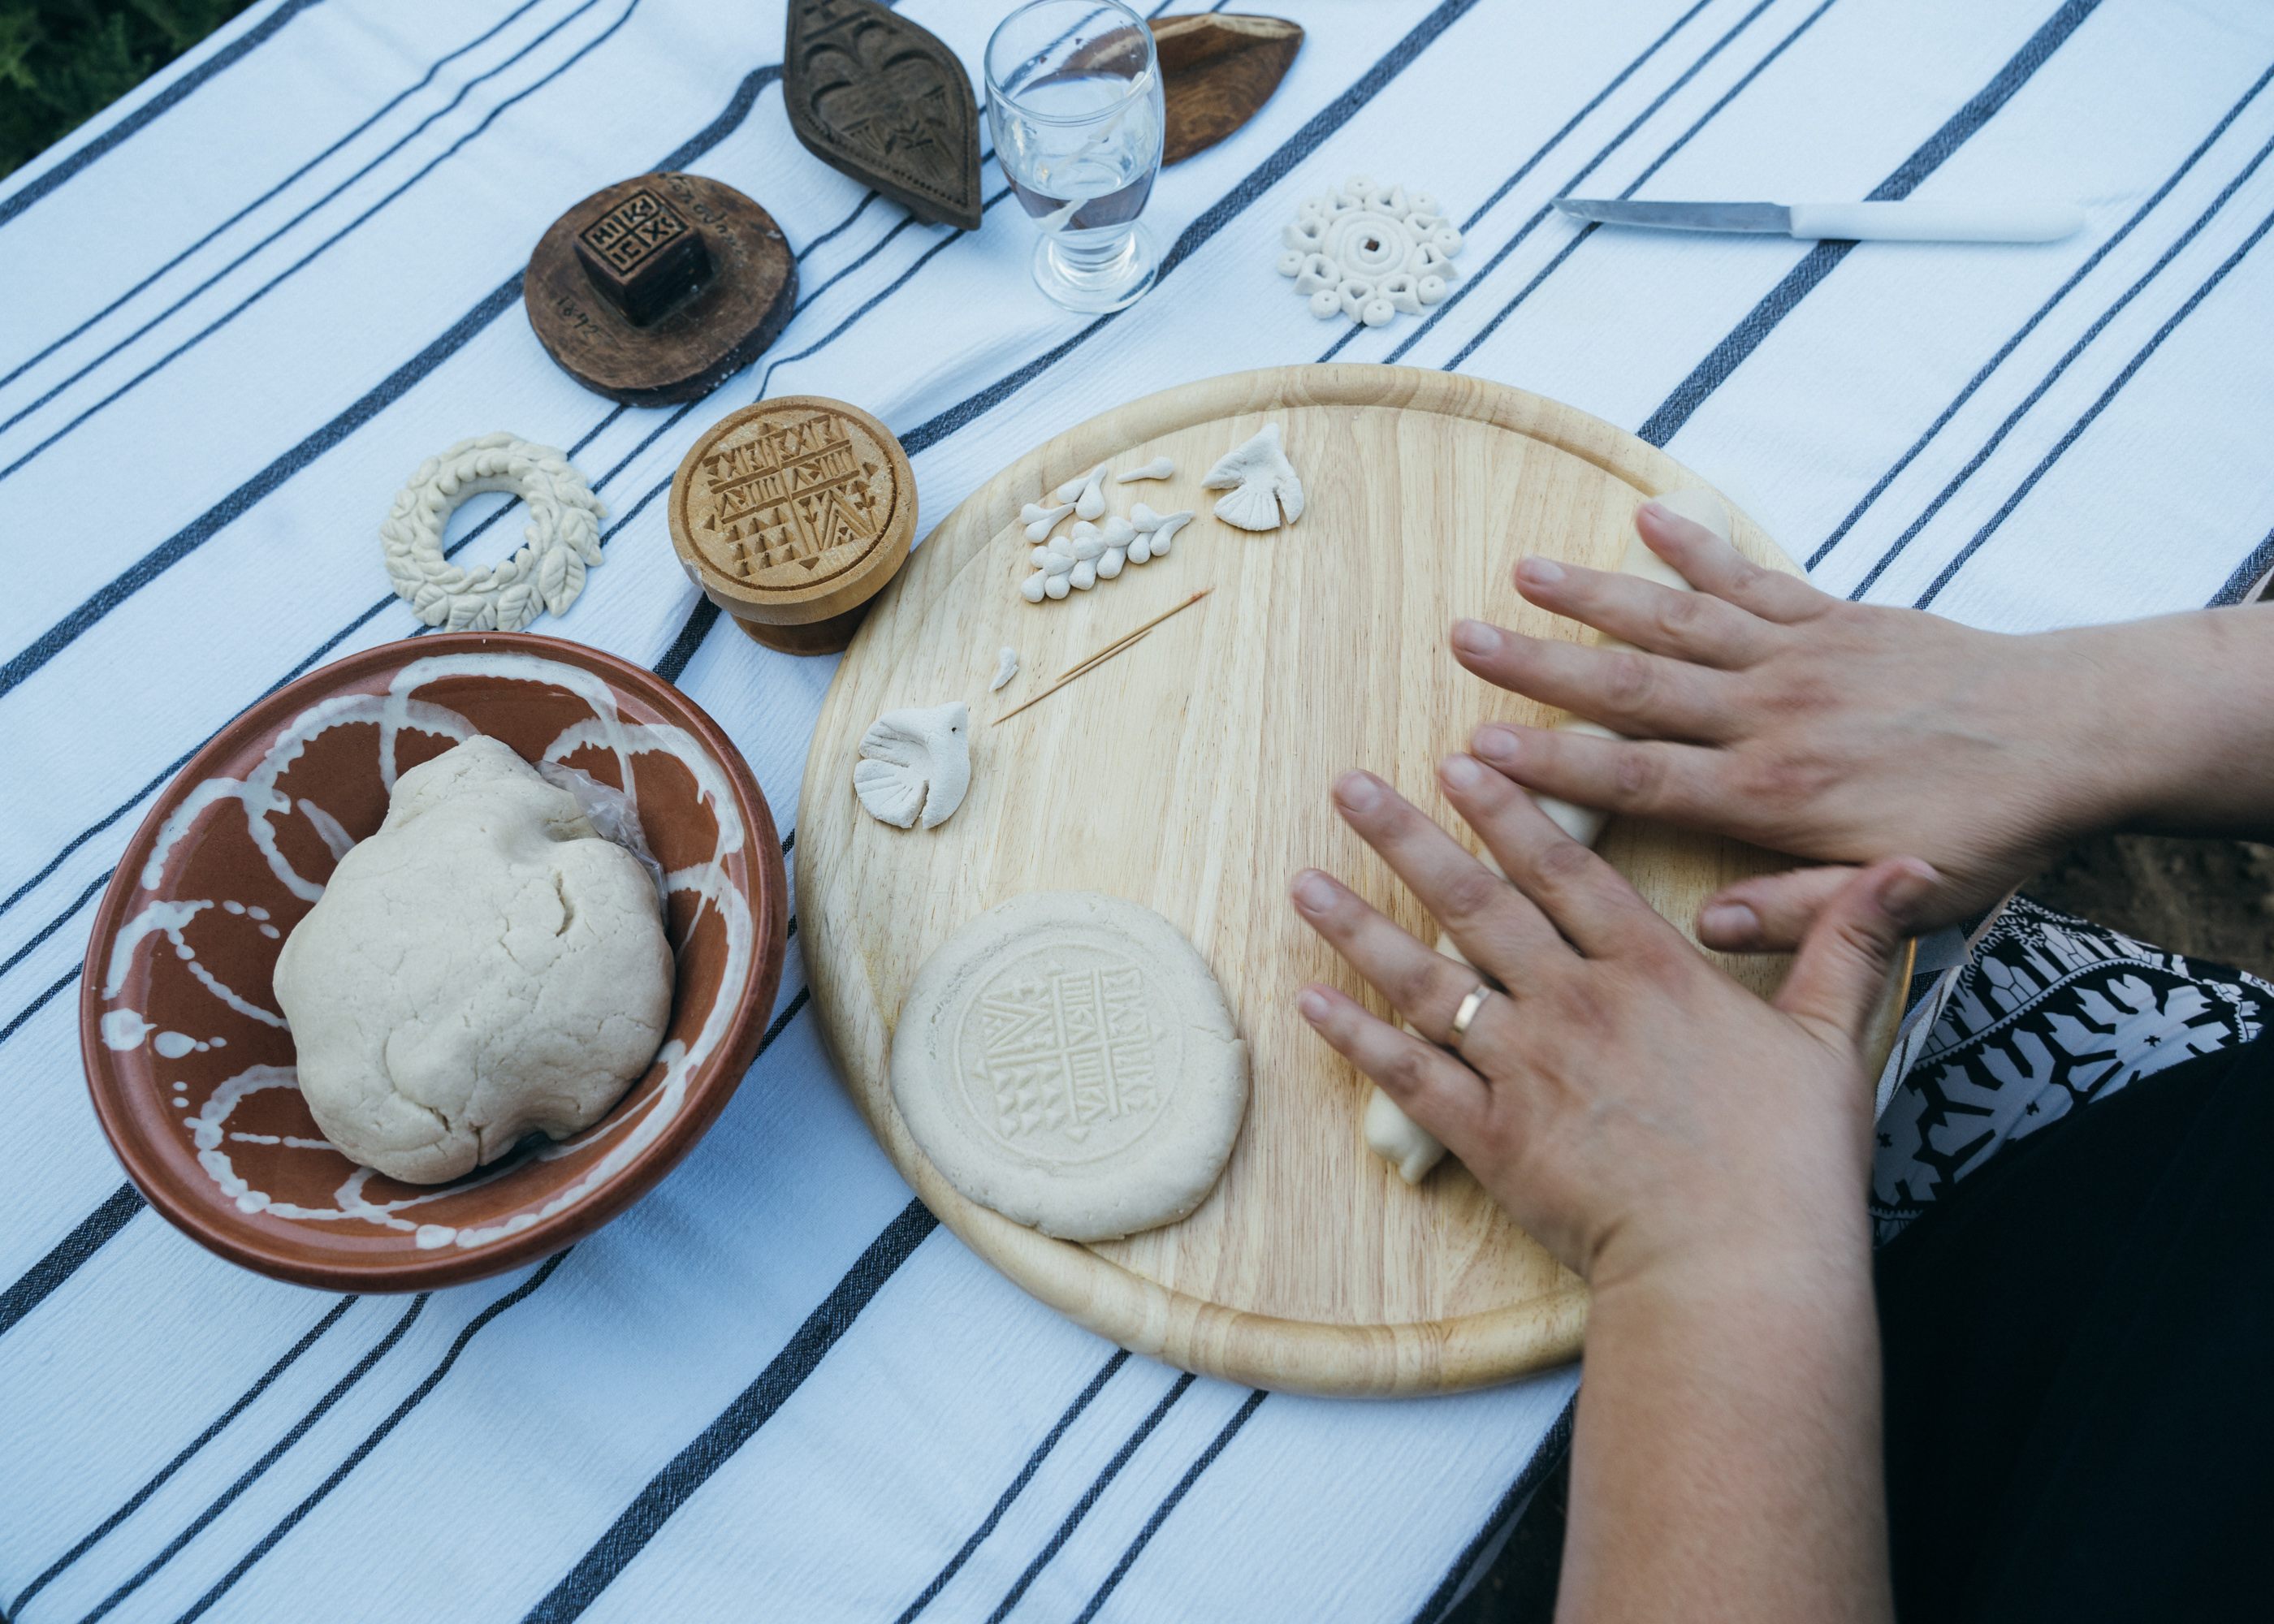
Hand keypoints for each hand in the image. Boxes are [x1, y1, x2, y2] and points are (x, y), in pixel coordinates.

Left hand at [1289, 759, 1930, 1289]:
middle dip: (1408, 838)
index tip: (1459, 761)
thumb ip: (1848, 941)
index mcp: (1651, 971)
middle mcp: (1575, 1003)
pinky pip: (1409, 1077)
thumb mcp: (1831, 1038)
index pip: (1566, 868)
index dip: (1510, 810)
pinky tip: (1308, 1003)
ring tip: (1303, 880)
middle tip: (1349, 788)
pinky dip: (1356, 1040)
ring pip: (1426, 979)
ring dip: (1358, 927)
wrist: (1739, 1267)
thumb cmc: (1791, 1163)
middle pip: (1477, 902)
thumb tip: (1904, 866)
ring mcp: (1526, 1068)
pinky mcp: (1492, 1137)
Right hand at [1447, 500, 2140, 947]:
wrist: (2078, 734)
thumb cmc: (1990, 829)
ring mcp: (1800, 657)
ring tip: (1521, 571)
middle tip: (1464, 641)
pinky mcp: (1835, 619)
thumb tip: (1702, 931)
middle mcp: (1770, 714)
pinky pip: (1752, 580)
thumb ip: (1800, 915)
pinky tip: (1650, 518)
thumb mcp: (1905, 900)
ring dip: (1596, 596)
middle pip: (1634, 688)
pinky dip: (1700, 548)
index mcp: (1774, 794)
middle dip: (1541, 667)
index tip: (1476, 748)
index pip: (1638, 777)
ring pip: (1678, 624)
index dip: (1551, 765)